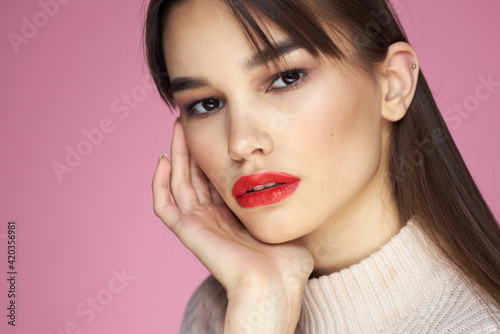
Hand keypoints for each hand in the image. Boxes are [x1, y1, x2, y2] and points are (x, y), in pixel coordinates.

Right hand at [152, 120, 313, 332]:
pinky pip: (164, 205)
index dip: (212, 155)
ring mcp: (198, 224)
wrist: (274, 284)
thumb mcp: (285, 221)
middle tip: (190, 122)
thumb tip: (291, 177)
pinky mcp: (187, 231)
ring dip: (176, 154)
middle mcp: (213, 218)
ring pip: (179, 183)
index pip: (216, 179)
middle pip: (195, 176)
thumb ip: (282, 201)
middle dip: (193, 148)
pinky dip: (160, 183)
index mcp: (233, 216)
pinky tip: (164, 158)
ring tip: (178, 127)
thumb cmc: (286, 261)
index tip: (215, 131)